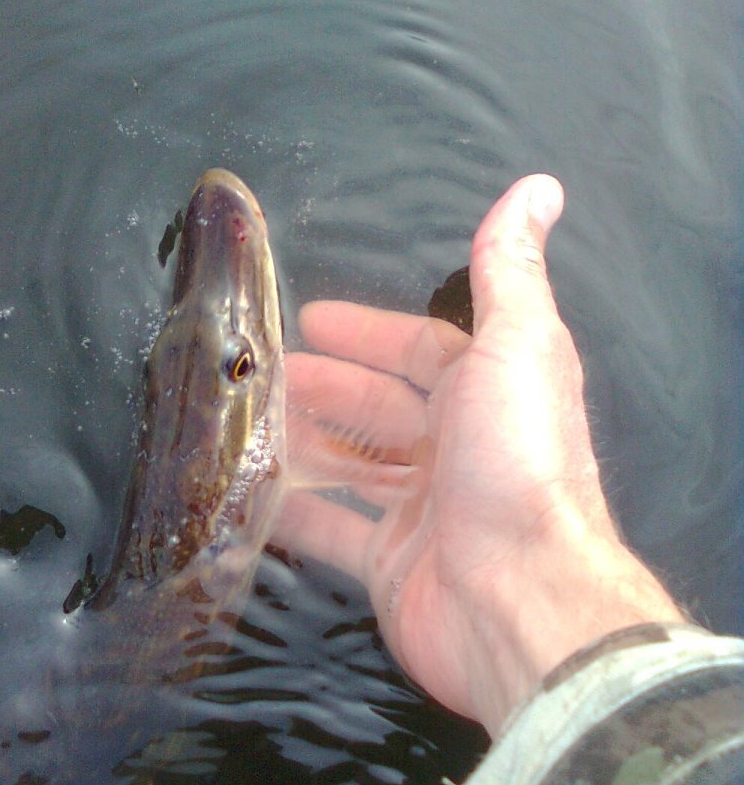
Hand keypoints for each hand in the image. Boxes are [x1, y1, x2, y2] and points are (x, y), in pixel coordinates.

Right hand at [281, 176, 684, 733]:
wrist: (519, 597)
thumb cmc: (516, 462)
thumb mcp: (517, 345)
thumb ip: (509, 270)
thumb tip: (539, 186)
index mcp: (491, 393)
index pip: (424, 351)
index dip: (371, 331)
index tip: (310, 316)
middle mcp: (460, 449)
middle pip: (382, 408)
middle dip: (326, 383)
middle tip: (262, 368)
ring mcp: (424, 512)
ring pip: (354, 465)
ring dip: (305, 439)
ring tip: (245, 418)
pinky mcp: (390, 566)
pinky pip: (332, 529)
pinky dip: (294, 510)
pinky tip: (250, 489)